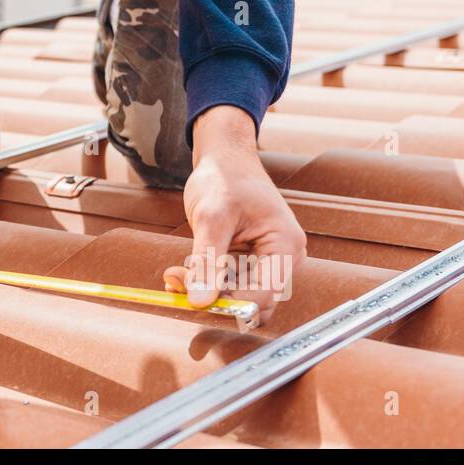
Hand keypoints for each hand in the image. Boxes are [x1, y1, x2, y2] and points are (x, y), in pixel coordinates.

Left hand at [163, 106, 305, 322]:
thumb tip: (200, 301)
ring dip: (207, 291)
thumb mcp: (211, 217)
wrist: (225, 160)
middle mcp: (285, 258)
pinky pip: (232, 287)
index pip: (265, 295)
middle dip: (215, 297)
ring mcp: (270, 262)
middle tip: (177, 281)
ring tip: (178, 273)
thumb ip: (206, 262)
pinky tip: (187, 271)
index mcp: (286, 245)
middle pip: (254, 302)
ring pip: (240, 298)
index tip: (194, 298)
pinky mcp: (253, 264)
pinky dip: (208, 282)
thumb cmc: (225, 178)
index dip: (231, 303)